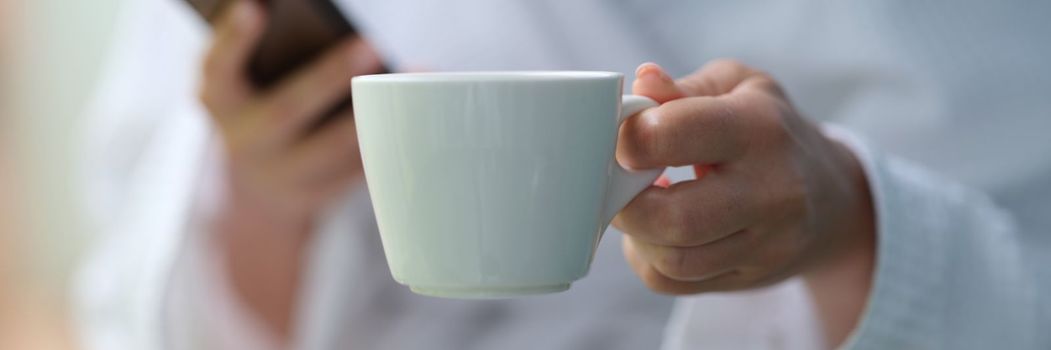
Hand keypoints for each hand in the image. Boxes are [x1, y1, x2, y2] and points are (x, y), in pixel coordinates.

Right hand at [197, 0, 381, 339]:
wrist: (257, 195)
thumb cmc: (262, 115)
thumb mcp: (247, 89)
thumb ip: (271, 60)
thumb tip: (339, 31)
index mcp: (220, 101)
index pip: (218, 67)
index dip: (235, 39)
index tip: (255, 6)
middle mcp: (245, 140)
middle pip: (287, 110)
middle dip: (328, 78)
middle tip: (370, 45)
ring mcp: (283, 174)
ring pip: (332, 149)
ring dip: (376, 115)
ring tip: (414, 78)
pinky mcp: (319, 194)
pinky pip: (357, 170)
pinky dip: (388, 142)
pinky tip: (420, 115)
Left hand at [614, 61, 875, 344]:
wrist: (833, 196)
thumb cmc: (769, 129)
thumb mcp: (739, 87)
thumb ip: (684, 88)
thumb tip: (641, 82)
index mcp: (760, 129)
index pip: (675, 133)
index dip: (630, 137)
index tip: (620, 136)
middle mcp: (771, 191)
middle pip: (673, 217)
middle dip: (625, 201)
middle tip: (616, 181)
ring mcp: (766, 244)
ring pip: (672, 260)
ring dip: (636, 234)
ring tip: (638, 204)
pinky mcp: (749, 278)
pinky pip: (673, 282)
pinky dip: (648, 259)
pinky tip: (656, 232)